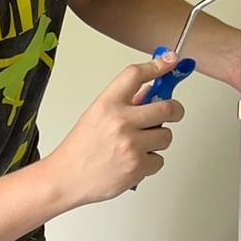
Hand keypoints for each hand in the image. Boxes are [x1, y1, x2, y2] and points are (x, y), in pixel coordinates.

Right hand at [43, 54, 185, 207]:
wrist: (65, 178)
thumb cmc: (79, 149)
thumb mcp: (96, 116)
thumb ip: (124, 105)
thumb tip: (150, 95)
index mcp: (107, 104)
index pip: (136, 75)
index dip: (158, 66)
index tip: (169, 62)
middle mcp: (121, 122)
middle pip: (167, 107)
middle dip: (174, 110)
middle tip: (172, 112)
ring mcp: (131, 145)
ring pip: (166, 136)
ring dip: (158, 140)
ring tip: (139, 145)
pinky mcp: (138, 166)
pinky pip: (160, 160)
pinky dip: (150, 163)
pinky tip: (133, 162)